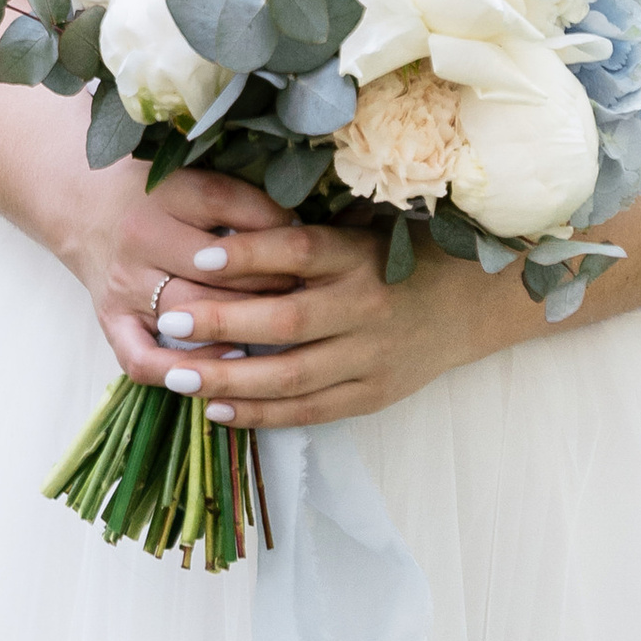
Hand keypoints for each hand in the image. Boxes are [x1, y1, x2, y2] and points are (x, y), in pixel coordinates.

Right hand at [52, 165, 309, 390]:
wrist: (83, 205)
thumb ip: (240, 194)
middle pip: (216, 268)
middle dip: (269, 282)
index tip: (307, 238)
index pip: (228, 204)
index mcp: (164, 192)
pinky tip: (225, 364)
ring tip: (279, 328)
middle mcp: (140, 237)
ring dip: (239, 326)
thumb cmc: (154, 192)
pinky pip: (144, 360)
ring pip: (189, 314)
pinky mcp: (111, 320)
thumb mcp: (191, 173)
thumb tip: (304, 224)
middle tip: (305, 291)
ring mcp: (124, 284)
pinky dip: (183, 371)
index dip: (274, 223)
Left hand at [141, 216, 530, 429]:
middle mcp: (366, 306)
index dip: (250, 253)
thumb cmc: (400, 255)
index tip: (199, 255)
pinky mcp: (373, 394)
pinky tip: (218, 411)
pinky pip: (311, 410)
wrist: (470, 304)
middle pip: (288, 320)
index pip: (299, 250)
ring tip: (178, 377)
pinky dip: (263, 414)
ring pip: (293, 376)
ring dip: (230, 379)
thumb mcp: (361, 229)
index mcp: (360, 255)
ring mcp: (372, 357)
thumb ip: (305, 235)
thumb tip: (223, 226)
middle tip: (170, 318)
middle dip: (224, 323)